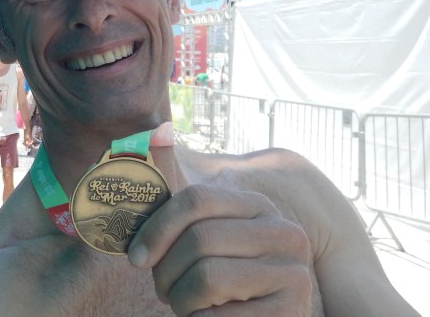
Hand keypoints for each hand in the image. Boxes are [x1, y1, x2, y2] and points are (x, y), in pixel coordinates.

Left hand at [127, 185, 312, 315]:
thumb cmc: (220, 277)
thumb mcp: (198, 231)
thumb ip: (175, 185)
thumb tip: (157, 130)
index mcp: (258, 206)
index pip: (196, 199)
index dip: (157, 228)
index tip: (135, 258)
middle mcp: (284, 232)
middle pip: (199, 240)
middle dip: (166, 273)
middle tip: (163, 291)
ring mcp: (294, 272)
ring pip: (207, 277)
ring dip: (181, 301)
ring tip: (186, 306)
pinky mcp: (291, 310)